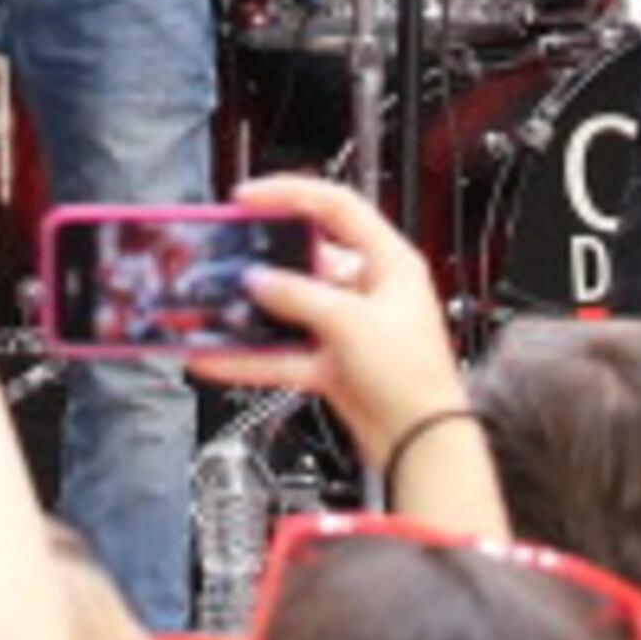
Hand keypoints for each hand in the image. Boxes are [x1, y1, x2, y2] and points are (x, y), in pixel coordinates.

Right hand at [192, 173, 476, 499]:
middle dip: (265, 258)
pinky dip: (252, 355)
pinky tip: (221, 356)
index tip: (249, 199)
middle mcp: (369, 290)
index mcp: (389, 262)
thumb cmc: (414, 378)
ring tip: (218, 307)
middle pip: (307, 258)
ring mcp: (349, 328)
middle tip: (229, 251)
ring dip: (254, 311)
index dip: (290, 195)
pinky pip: (284, 351)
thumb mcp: (351, 323)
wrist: (422, 445)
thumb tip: (260, 280)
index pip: (336, 207)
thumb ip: (298, 296)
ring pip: (291, 308)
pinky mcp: (333, 364)